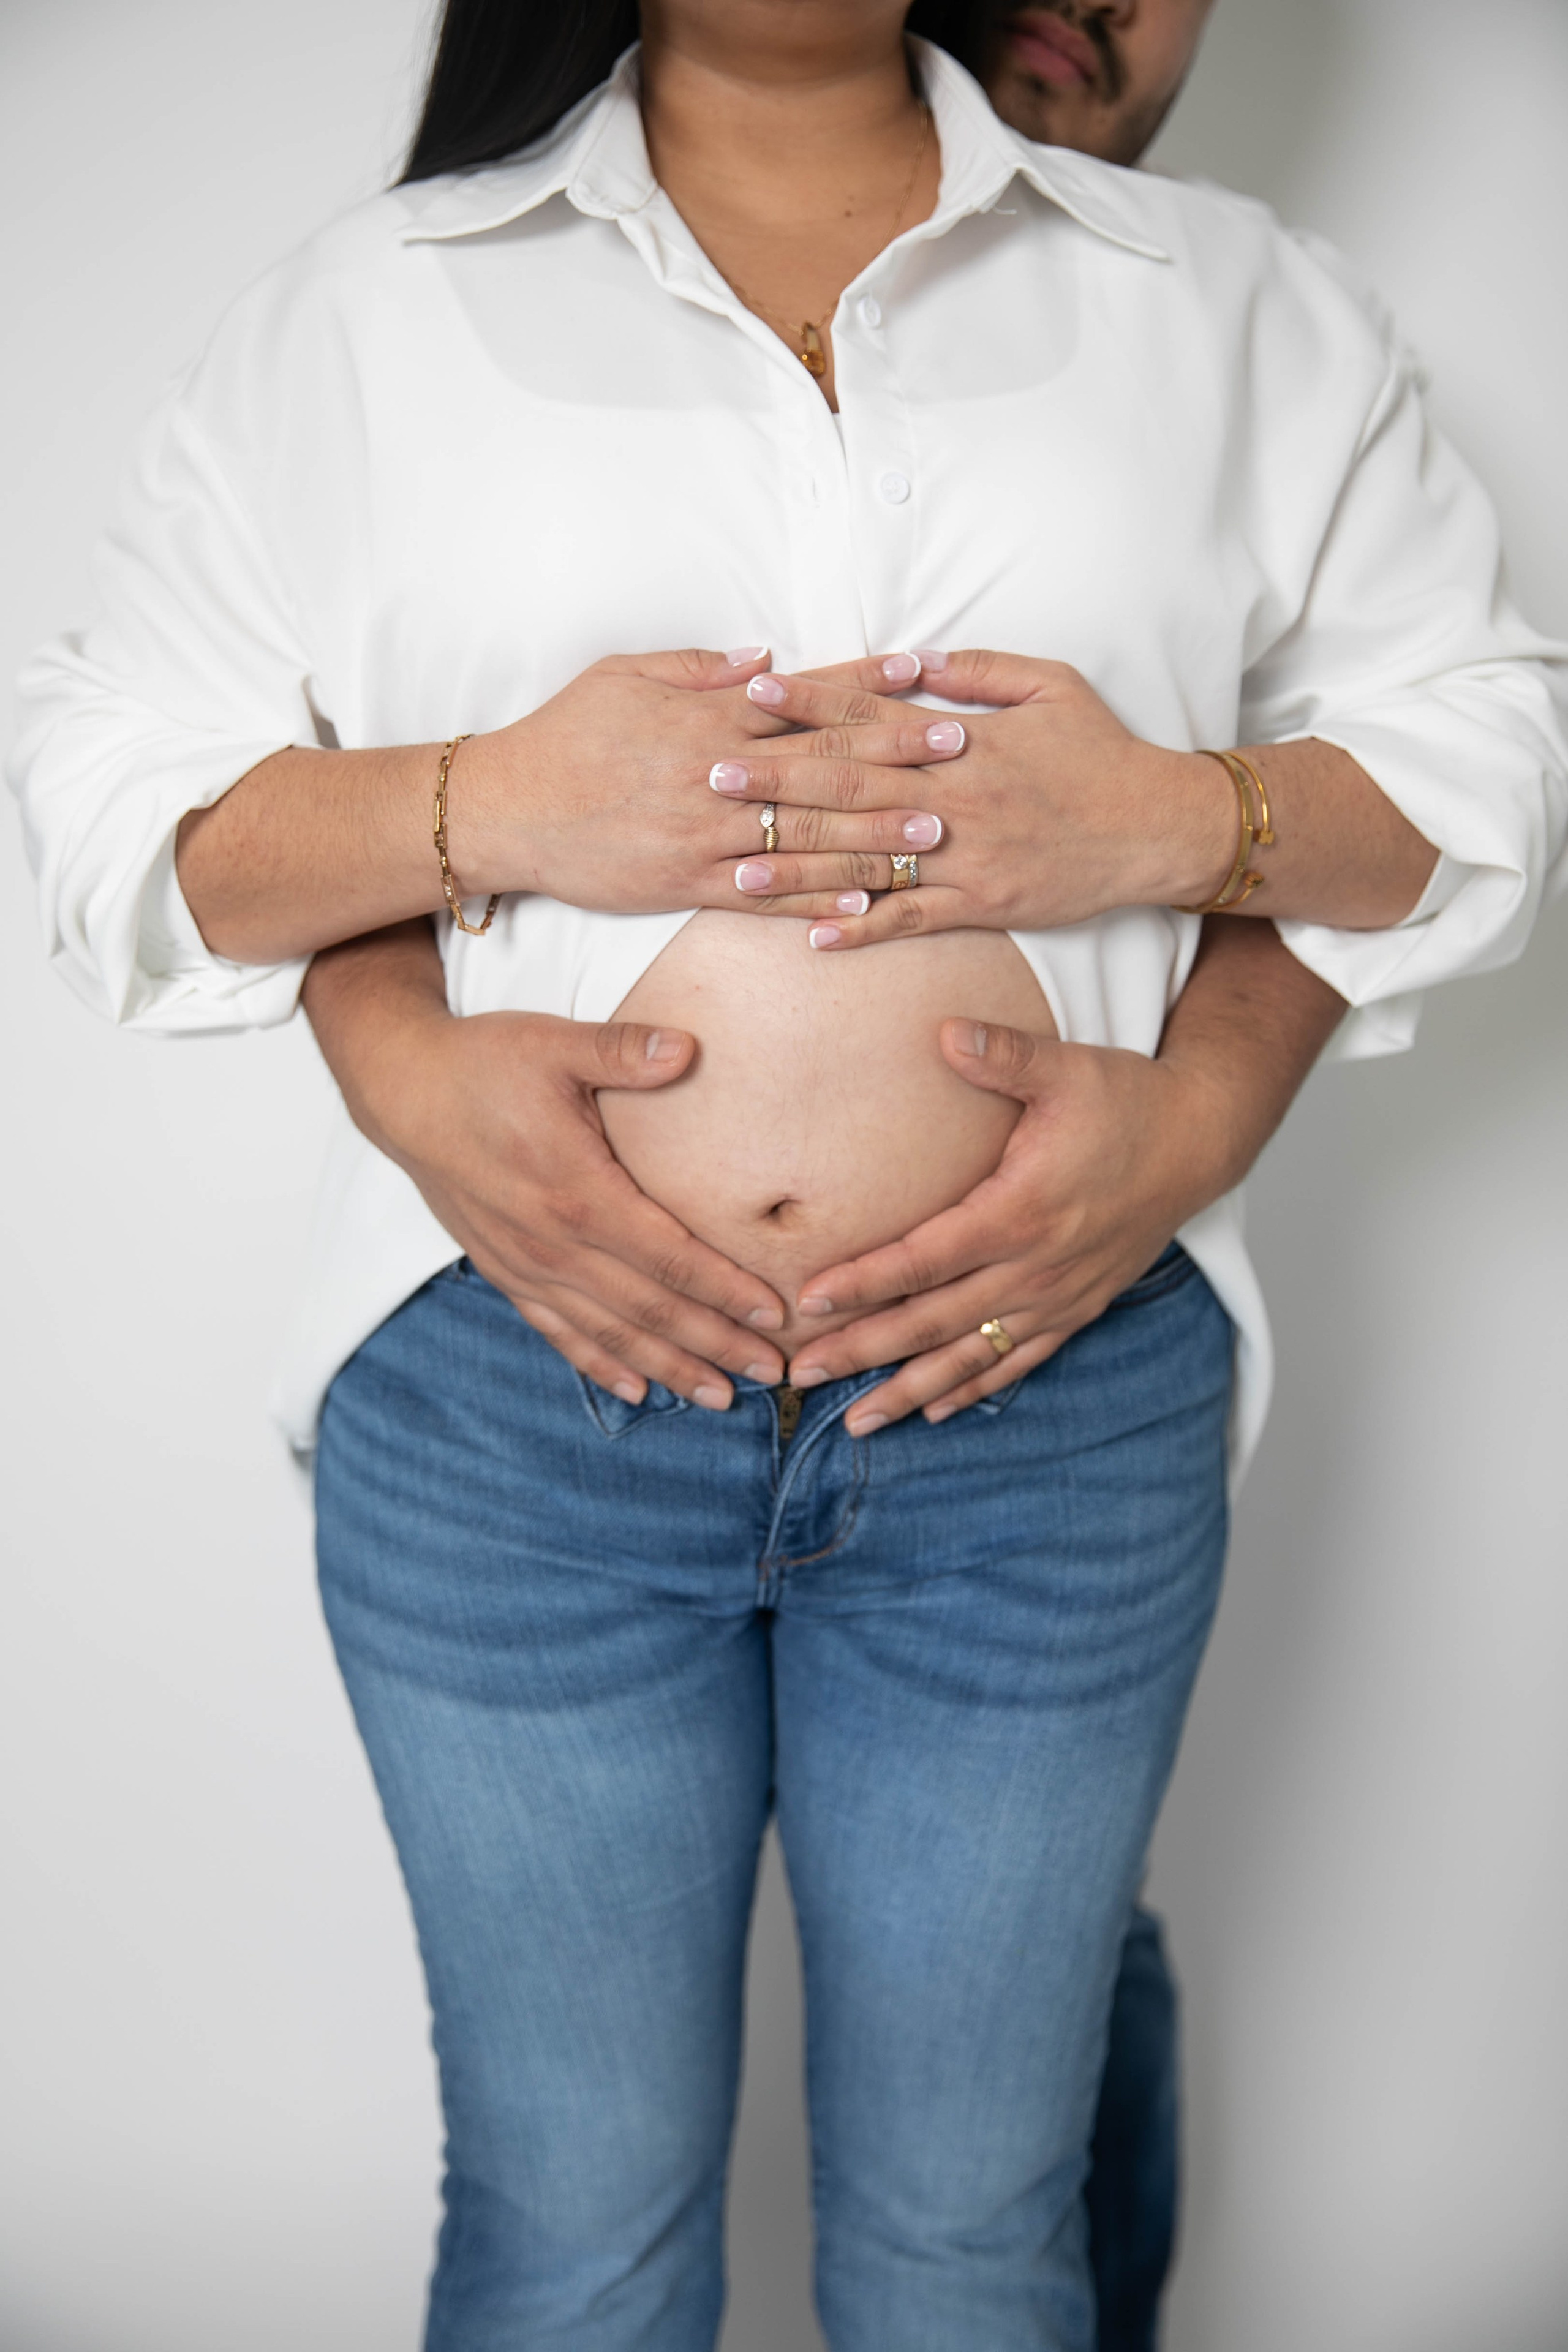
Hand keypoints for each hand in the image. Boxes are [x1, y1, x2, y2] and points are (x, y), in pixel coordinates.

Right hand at [363, 999, 795, 1408]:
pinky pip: (558, 1333)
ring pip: (609, 1334)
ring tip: (721, 1398)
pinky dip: (600, 1366)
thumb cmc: (484, 1063)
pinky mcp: (506, 1272)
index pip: (668, 1257)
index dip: (725, 1289)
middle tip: (772, 1373)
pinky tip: (637, 1391)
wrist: (404, 1091)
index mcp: (577, 1192)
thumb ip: (623, 1051)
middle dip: (715, 1344)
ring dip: (669, 1368)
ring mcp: (526, 1265)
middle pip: (649, 1310)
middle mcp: (552, 1243)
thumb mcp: (554, 1043)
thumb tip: (689, 1046)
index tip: (774, 1313)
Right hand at [451, 647, 963, 914]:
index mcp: (705, 717)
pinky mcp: (688, 884)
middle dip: (897, 757)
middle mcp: (715, 775)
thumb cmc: (564, 736)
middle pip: (822, 765)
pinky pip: (766, 896)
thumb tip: (766, 660)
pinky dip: (817, 899)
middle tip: (960, 752)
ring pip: (806, 836)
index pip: (802, 696)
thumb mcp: (625, 675)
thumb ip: (699, 668)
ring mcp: (705, 835)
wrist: (506, 810)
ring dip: (877, 835)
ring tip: (938, 832)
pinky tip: (868, 902)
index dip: (865, 685)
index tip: (922, 672)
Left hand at [702, 649, 1238, 943]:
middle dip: (780, 779)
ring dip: (801, 863)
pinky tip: (811, 936)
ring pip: (870, 860)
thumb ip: (977, 670)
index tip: (751, 692)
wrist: (1159, 828)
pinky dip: (862, 928)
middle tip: (713, 773)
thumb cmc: (1103, 752)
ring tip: (738, 864)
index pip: (872, 715)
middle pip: (853, 785)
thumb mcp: (1050, 684)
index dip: (809, 702)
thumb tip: (912, 657)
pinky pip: (912, 919)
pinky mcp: (983, 904)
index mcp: (966, 740)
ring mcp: (968, 856)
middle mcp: (957, 797)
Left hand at [784, 1016, 1219, 1428]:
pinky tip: (933, 1412)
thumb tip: (945, 1030)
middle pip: (934, 1321)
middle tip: (804, 1371)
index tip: (809, 1302)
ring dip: (911, 1389)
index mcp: (1021, 1212)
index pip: (925, 1258)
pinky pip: (1017, 1360)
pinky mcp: (1078, 1308)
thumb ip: (1003, 1054)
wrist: (1200, 1140)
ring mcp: (1058, 1296)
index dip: (864, 1283)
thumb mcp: (1066, 1069)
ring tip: (856, 1421)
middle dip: (865, 1349)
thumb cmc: (1127, 1101)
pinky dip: (973, 1389)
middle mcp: (1037, 1267)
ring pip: (971, 1356)